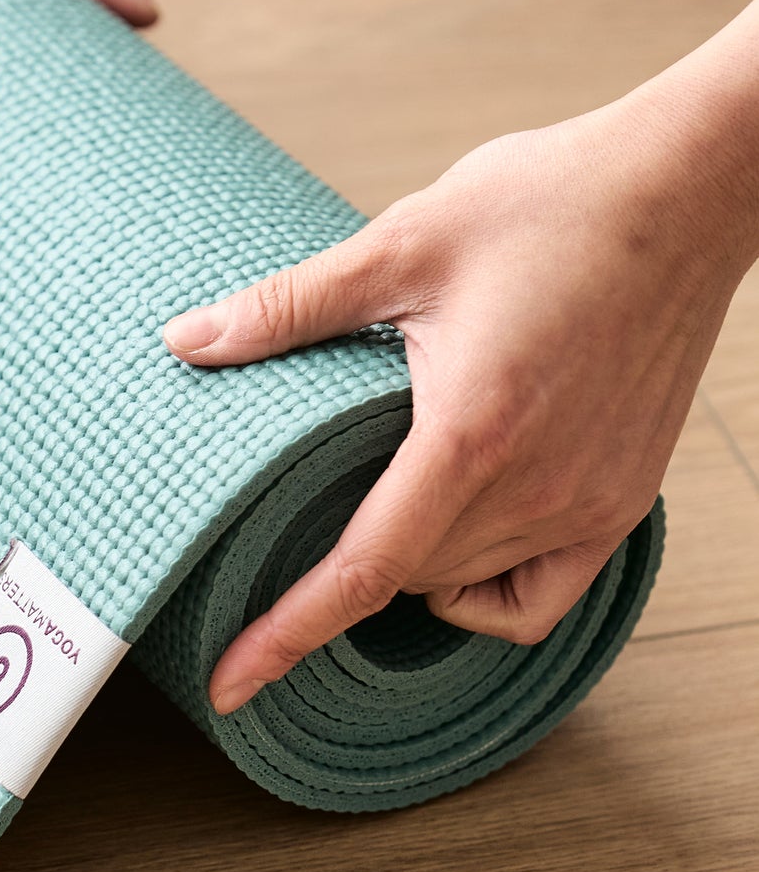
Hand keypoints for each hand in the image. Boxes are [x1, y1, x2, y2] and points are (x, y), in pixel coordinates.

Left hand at [165, 89, 758, 713]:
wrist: (685, 186)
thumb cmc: (551, 204)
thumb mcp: (401, 244)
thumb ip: (288, 307)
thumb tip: (185, 340)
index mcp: (471, 433)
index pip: (361, 572)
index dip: (286, 635)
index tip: (232, 685)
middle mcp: (538, 486)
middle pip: (406, 580)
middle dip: (336, 569)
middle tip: (291, 521)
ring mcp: (590, 501)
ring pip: (466, 587)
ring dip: (407, 567)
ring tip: (372, 501)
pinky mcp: (625, 498)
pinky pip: (544, 596)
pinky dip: (487, 593)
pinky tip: (452, 547)